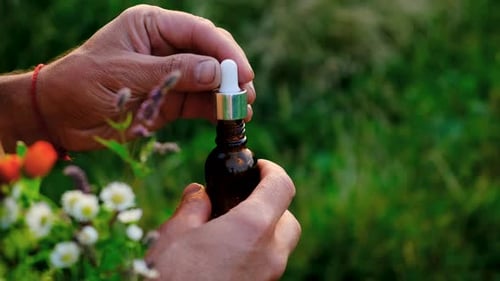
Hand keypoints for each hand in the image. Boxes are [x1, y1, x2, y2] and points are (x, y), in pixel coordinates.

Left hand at [15, 4, 254, 150]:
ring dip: (228, 94)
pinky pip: (200, 103)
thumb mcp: (125, 74)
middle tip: (245, 93)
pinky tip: (231, 117)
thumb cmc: (81, 84)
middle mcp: (166, 47)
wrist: (57, 117)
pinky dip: (216, 110)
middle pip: (210, 54)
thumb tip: (217, 72)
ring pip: (210, 81)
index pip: (198, 31)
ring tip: (243, 109)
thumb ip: (172, 72)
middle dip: (231, 72)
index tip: (243, 72)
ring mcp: (171, 75)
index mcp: (151, 26)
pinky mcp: (171, 101)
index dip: (225, 50)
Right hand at [146, 160, 300, 280]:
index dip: (272, 170)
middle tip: (243, 201)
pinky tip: (226, 257)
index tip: (258, 167)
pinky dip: (257, 254)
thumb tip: (199, 194)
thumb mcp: (174, 234)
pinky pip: (267, 267)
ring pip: (280, 247)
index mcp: (252, 228)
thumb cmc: (168, 277)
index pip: (282, 186)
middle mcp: (270, 255)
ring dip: (265, 232)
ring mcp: (268, 279)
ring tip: (229, 230)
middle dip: (272, 205)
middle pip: (289, 220)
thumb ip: (193, 207)